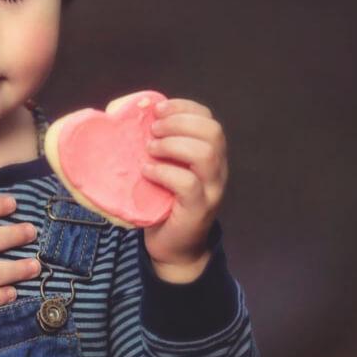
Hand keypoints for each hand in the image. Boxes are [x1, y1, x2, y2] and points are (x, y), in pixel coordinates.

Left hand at [140, 97, 228, 282]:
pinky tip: (147, 172)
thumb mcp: (166, 169)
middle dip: (178, 122)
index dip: (184, 107)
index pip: (209, 119)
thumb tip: (137, 116)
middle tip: (152, 130)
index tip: (157, 109)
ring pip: (205, 154)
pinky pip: (187, 183)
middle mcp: (218, 170)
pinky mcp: (198, 209)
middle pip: (212, 132)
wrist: (174, 248)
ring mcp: (211, 190)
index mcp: (212, 155)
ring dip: (172, 145)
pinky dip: (164, 172)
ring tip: (149, 149)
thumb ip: (162, 146)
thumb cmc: (165, 204)